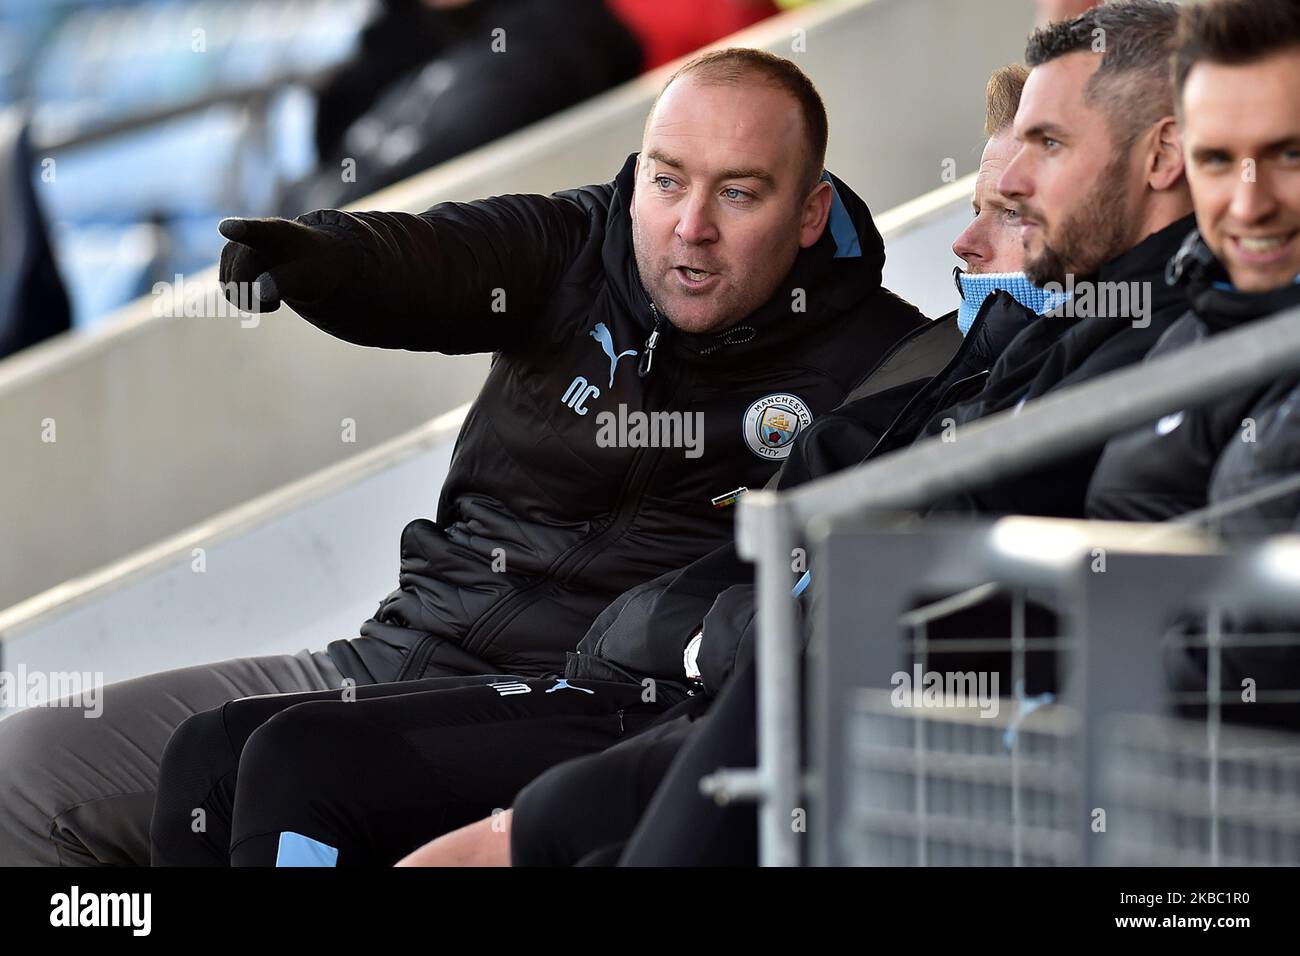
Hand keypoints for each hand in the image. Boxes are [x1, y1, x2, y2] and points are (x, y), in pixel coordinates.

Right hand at [217, 216, 349, 312]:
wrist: (304, 264)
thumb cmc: (309, 267)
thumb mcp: (308, 275)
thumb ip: (286, 282)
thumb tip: (260, 292)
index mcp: (273, 231)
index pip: (253, 230)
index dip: (239, 229)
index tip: (228, 228)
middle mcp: (246, 236)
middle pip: (240, 281)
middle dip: (259, 296)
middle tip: (286, 287)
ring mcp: (232, 250)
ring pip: (233, 292)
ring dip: (257, 300)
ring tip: (277, 284)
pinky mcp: (226, 266)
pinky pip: (232, 296)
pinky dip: (251, 302)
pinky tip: (265, 288)